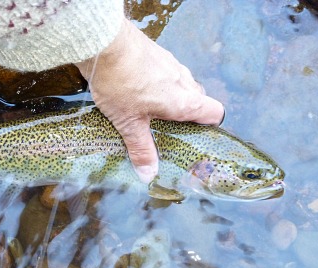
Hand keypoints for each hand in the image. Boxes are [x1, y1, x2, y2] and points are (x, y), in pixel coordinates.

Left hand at [75, 19, 223, 183]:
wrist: (104, 42)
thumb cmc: (119, 82)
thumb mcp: (128, 123)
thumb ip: (141, 149)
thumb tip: (149, 175)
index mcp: (183, 100)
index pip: (214, 112)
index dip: (209, 125)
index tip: (195, 135)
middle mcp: (182, 80)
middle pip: (197, 99)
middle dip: (186, 114)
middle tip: (167, 128)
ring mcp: (170, 64)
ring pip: (181, 84)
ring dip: (170, 97)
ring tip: (148, 110)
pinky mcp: (156, 54)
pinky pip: (165, 72)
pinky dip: (158, 83)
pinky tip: (136, 90)